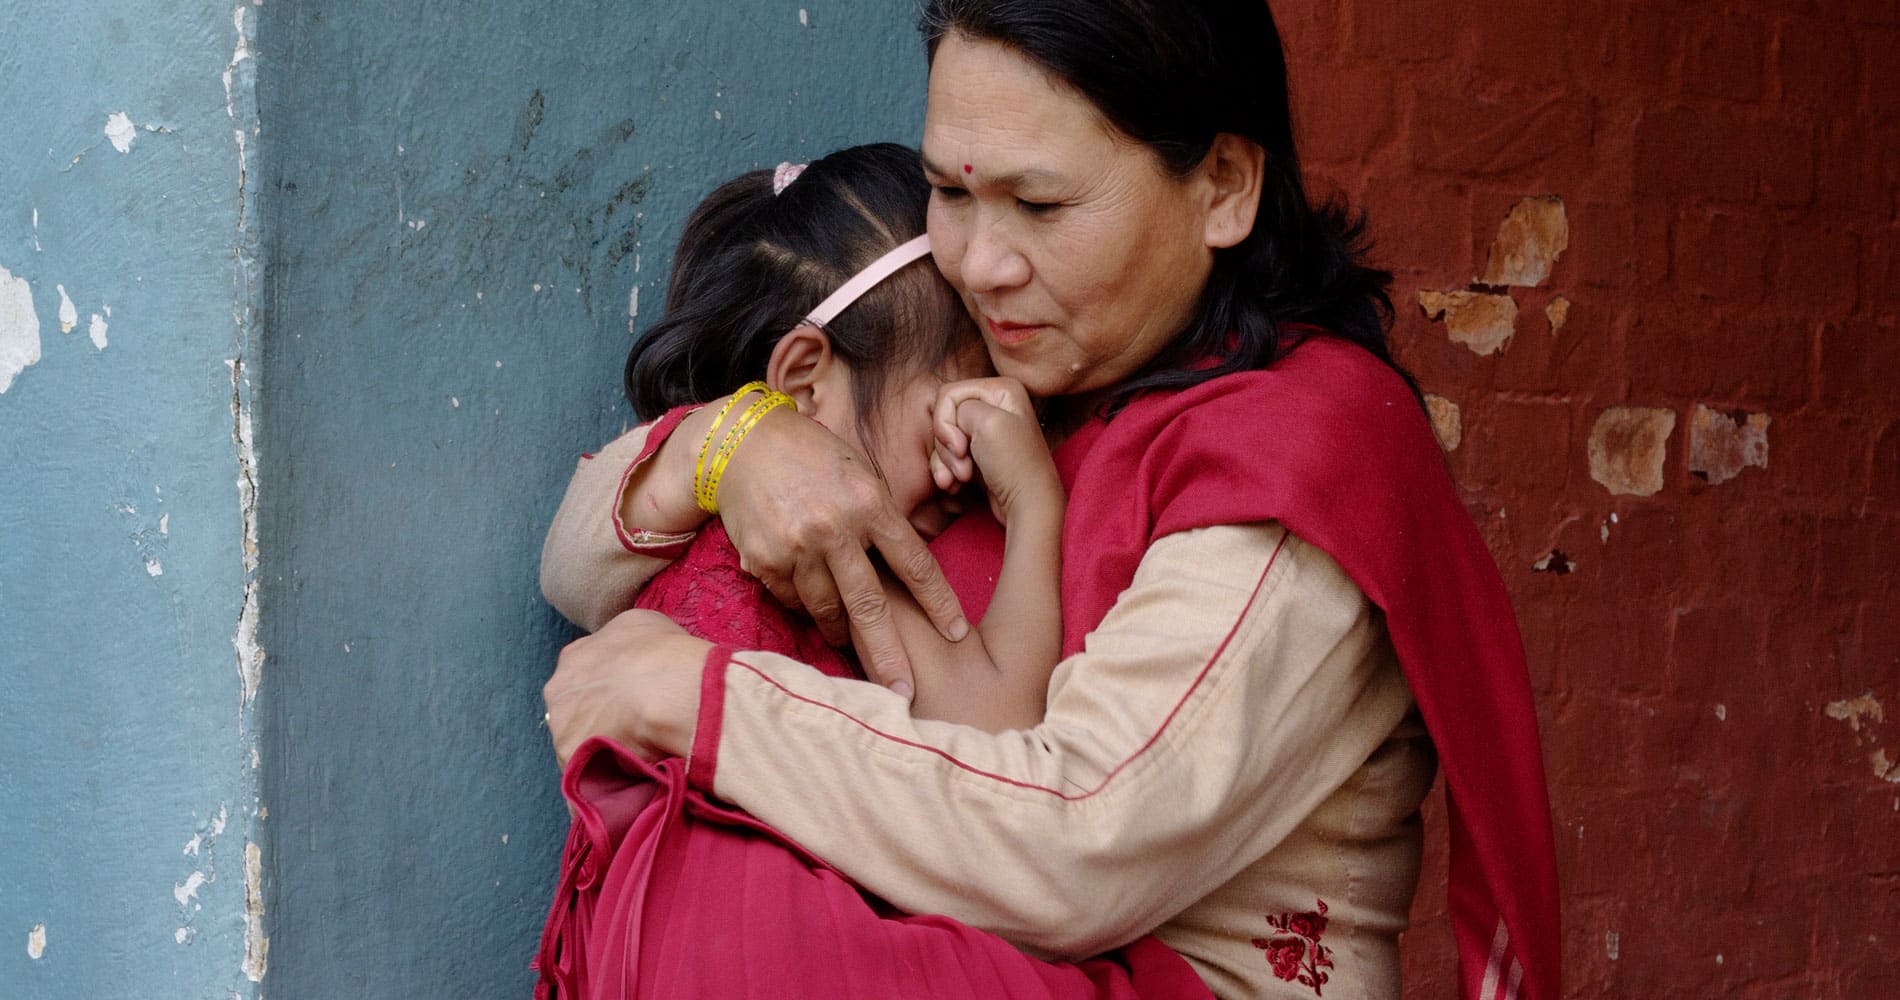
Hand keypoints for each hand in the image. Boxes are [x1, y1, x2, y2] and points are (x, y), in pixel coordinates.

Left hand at [543, 609, 708, 769]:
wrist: (667, 690)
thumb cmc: (662, 652)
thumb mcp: (642, 625)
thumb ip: (623, 644)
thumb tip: (630, 655)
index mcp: (573, 658)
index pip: (580, 677)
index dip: (603, 690)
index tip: (624, 699)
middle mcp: (557, 691)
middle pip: (572, 711)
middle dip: (595, 720)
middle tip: (628, 728)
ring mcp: (560, 727)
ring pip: (578, 744)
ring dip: (600, 750)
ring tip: (633, 753)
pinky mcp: (571, 759)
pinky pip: (586, 774)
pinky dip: (604, 777)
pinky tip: (629, 773)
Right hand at [715, 406, 968, 695]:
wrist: (743, 444)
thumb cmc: (815, 455)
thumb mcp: (861, 473)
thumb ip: (883, 516)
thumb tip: (909, 565)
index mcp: (869, 503)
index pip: (914, 563)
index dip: (939, 602)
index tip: (958, 633)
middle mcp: (834, 528)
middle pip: (870, 605)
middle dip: (890, 654)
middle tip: (905, 696)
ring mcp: (796, 547)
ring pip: (827, 610)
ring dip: (843, 633)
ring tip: (855, 648)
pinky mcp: (764, 560)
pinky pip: (793, 600)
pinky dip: (806, 608)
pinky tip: (814, 607)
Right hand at [931, 378, 1061, 525]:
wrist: (1027, 506)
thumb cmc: (1013, 464)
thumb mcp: (985, 421)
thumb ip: (956, 408)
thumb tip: (948, 424)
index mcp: (1002, 390)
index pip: (949, 395)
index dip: (946, 422)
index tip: (961, 448)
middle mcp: (995, 407)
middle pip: (945, 418)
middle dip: (946, 446)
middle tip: (963, 467)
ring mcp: (986, 433)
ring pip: (944, 439)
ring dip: (945, 462)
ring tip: (960, 480)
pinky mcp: (979, 455)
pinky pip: (948, 457)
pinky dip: (946, 471)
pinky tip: (954, 486)